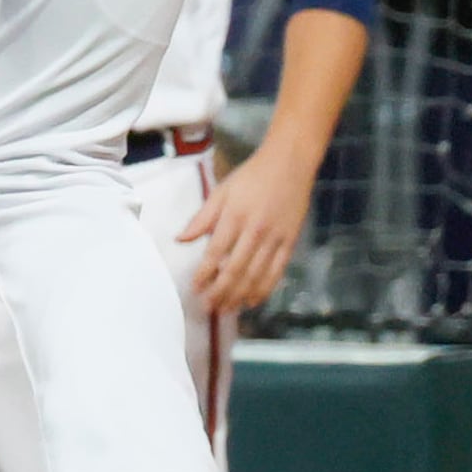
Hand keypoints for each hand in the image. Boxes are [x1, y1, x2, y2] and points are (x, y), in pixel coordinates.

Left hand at [178, 143, 316, 313]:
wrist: (290, 162)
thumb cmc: (252, 176)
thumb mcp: (222, 191)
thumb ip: (202, 217)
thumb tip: (181, 240)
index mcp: (235, 216)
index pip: (215, 253)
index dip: (204, 275)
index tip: (195, 289)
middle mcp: (255, 230)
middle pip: (235, 270)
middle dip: (220, 292)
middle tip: (208, 307)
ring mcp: (275, 237)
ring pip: (256, 275)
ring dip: (240, 296)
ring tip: (227, 309)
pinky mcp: (290, 241)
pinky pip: (277, 271)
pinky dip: (265, 289)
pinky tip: (253, 300)